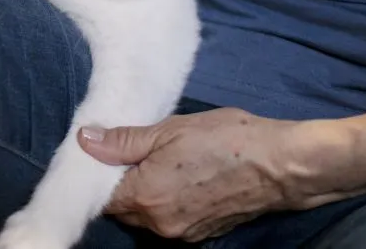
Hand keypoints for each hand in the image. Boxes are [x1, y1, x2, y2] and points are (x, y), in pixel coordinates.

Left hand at [78, 108, 356, 241]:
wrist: (280, 165)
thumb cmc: (227, 139)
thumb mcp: (170, 129)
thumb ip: (123, 140)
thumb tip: (84, 140)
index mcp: (146, 198)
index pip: (101, 196)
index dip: (99, 174)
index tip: (106, 152)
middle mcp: (159, 225)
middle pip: (122, 209)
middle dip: (122, 183)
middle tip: (136, 150)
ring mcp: (182, 234)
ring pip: (145, 217)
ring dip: (146, 193)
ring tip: (162, 161)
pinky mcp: (201, 235)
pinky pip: (169, 221)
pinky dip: (167, 202)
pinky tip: (182, 177)